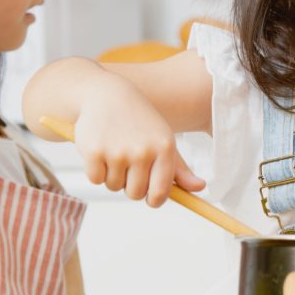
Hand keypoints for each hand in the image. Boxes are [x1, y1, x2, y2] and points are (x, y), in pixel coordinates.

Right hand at [73, 73, 204, 206]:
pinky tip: (100, 149)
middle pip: (135, 194)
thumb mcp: (163, 140)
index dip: (154, 200)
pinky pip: (95, 179)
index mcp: (165, 148)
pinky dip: (95, 170)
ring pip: (114, 186)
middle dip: (130, 185)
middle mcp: (143, 151)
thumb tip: (200, 187)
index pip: (160, 192)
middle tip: (128, 164)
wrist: (106, 95)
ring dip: (112, 175)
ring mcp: (118, 152)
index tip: (150, 197)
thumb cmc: (139, 122)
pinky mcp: (94, 152)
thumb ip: (180, 169)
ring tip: (114, 150)